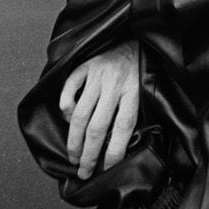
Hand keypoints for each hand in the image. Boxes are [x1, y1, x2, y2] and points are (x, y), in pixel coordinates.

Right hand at [59, 40, 139, 178]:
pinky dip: (66, 104)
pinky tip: (66, 116)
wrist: (132, 37)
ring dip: (75, 140)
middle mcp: (115, 83)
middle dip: (89, 154)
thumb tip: (116, 147)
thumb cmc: (136, 69)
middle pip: (98, 126)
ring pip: (81, 113)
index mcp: (133, 90)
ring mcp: (99, 74)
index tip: (107, 168)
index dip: (115, 150)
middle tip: (84, 171)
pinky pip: (71, 87)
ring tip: (73, 156)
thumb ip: (129, 111)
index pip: (123, 126)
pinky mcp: (86, 65)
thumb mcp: (141, 89)